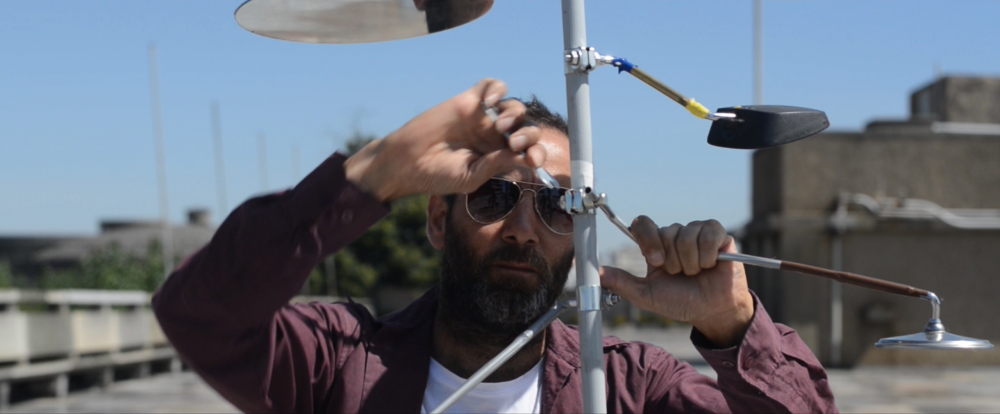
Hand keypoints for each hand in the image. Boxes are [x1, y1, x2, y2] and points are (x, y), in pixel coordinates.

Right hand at [343, 79, 544, 202]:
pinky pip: (491, 86)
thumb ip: (496, 165)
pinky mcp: (468, 102)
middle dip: (528, 135)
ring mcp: (483, 118)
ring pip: (513, 107)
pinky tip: (489, 102)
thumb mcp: (471, 176)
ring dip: (513, 115)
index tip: (534, 160)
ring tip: (499, 127)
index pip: (529, 151)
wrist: (408, 162)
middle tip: (513, 143)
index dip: (537, 153)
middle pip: (526, 128)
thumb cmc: (438, 175)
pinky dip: (497, 89)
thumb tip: (522, 155)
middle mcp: (495, 137)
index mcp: (500, 157)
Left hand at [599, 217, 754, 347]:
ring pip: (687, 235)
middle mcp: (675, 234)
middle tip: (682, 274)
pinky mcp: (718, 234)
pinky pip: (708, 234)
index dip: (648, 239)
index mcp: (655, 245)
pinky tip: (712, 265)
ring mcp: (696, 232)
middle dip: (674, 261)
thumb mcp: (647, 295)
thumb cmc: (680, 302)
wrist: (711, 311)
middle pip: (666, 233)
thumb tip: (596, 273)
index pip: (642, 224)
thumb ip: (622, 282)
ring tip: (697, 272)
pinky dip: (708, 256)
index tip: (656, 262)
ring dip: (691, 262)